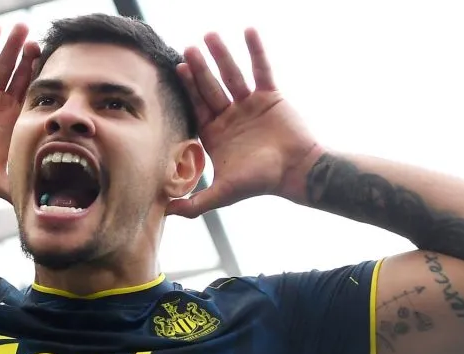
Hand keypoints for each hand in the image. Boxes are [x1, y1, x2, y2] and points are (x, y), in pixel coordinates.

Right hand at [0, 24, 38, 200]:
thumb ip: (15, 187)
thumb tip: (39, 207)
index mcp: (14, 122)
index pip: (34, 100)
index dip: (44, 85)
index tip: (56, 71)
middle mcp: (4, 104)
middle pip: (22, 77)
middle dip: (30, 60)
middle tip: (40, 43)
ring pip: (3, 64)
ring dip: (12, 46)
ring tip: (21, 28)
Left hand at [168, 29, 320, 217]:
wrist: (296, 172)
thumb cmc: (261, 182)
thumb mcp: (224, 193)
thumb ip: (195, 203)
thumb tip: (167, 213)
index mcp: (215, 134)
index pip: (197, 106)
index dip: (189, 88)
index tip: (178, 69)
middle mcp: (230, 116)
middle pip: (211, 87)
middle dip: (200, 69)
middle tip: (188, 49)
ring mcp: (249, 104)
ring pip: (233, 75)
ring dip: (222, 55)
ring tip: (210, 36)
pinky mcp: (270, 96)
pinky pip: (262, 69)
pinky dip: (256, 50)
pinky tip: (248, 31)